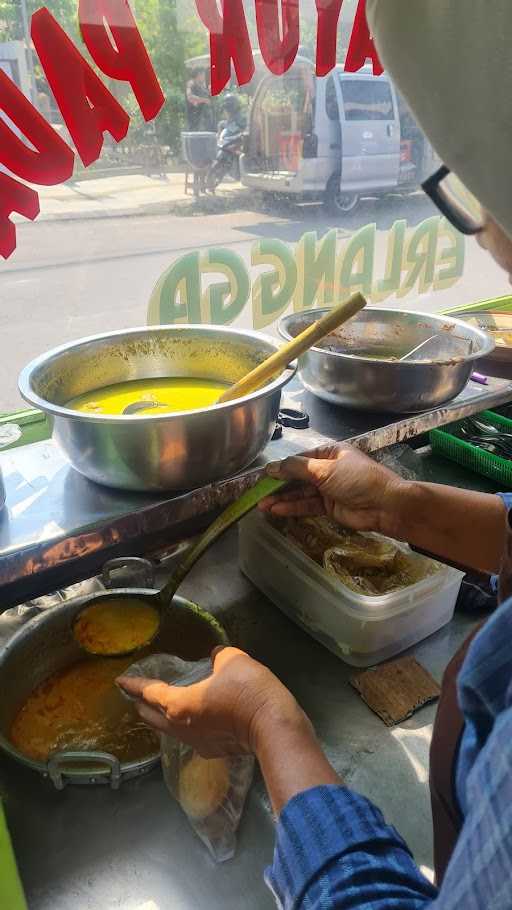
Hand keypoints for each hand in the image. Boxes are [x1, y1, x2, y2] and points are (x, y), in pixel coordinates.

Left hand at [117, 647, 308, 758]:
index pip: (149, 693)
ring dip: (163, 718)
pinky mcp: (215, 751)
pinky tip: (194, 720)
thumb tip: (215, 657)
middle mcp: (182, 728)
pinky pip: (191, 736)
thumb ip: (218, 657)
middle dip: (143, 706)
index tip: (120, 682)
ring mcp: (198, 743)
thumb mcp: (232, 660)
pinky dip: (186, 726)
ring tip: (162, 708)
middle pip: (153, 717)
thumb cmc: (247, 690)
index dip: (134, 686)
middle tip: (137, 696)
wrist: (274, 726)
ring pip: (171, 730)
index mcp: (179, 705)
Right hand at [259, 443, 405, 535]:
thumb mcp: (325, 469)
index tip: (262, 476)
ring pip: (300, 493)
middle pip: (298, 476)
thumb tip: (272, 467)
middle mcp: (327, 469)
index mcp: (329, 453)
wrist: (385, 505)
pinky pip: (307, 505)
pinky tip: (276, 510)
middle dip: (278, 485)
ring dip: (282, 498)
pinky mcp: (329, 507)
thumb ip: (296, 468)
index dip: (280, 467)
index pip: (299, 459)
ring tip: (261, 504)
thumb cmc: (357, 479)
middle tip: (257, 492)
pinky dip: (292, 508)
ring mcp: (328, 489)